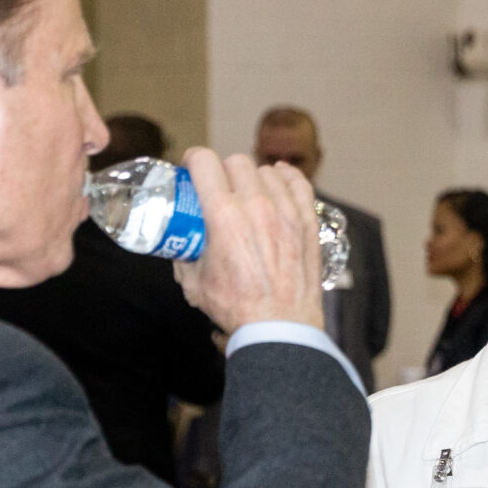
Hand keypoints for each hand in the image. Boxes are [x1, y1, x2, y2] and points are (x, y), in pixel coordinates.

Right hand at [173, 148, 324, 336]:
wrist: (279, 328)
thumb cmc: (237, 309)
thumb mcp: (194, 282)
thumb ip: (184, 256)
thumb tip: (181, 244)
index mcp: (223, 217)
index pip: (205, 162)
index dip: (193, 160)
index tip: (191, 168)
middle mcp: (256, 207)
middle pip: (236, 162)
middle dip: (222, 169)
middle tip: (218, 185)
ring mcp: (286, 213)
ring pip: (267, 171)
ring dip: (253, 176)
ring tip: (248, 190)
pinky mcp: (307, 223)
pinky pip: (299, 183)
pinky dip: (286, 177)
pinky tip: (278, 178)